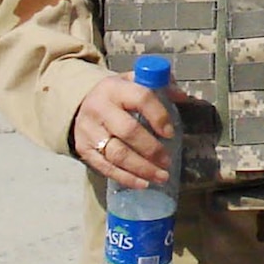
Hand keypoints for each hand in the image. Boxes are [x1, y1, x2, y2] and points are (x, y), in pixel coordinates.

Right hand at [72, 73, 177, 189]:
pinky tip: (143, 183)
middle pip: (128, 131)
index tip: (170, 133)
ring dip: (142, 168)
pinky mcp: (84, 149)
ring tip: (161, 176)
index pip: (141, 98)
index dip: (158, 116)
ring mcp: (90, 131)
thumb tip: (183, 97)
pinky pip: (106, 168)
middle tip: (168, 161)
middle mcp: (100, 109)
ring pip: (117, 154)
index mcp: (116, 88)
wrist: (80, 103)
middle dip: (151, 149)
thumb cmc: (117, 94)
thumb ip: (160, 86)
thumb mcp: (135, 81)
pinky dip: (126, 178)